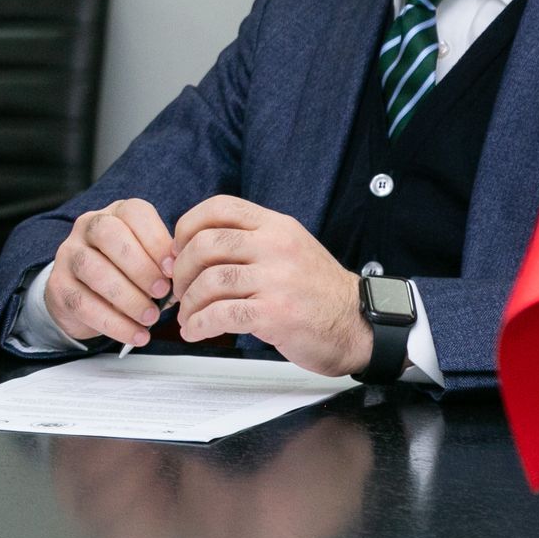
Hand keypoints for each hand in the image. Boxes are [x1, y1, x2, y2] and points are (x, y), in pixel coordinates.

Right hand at [43, 199, 175, 348]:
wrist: (82, 296)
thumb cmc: (124, 273)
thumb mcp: (146, 260)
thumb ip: (162, 264)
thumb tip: (181, 279)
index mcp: (116, 214)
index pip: (134, 213)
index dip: (156, 240)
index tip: (173, 269)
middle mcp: (88, 227)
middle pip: (109, 234)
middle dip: (140, 266)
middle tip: (162, 292)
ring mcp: (69, 254)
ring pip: (93, 269)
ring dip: (128, 297)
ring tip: (150, 318)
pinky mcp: (58, 286)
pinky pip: (84, 304)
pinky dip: (114, 324)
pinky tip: (136, 334)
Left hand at [169, 195, 372, 376]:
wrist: (359, 325)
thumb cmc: (318, 291)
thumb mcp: (289, 248)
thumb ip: (250, 241)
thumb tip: (195, 246)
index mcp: (276, 226)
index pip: (219, 207)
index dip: (187, 226)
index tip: (179, 249)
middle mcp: (275, 246)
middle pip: (206, 244)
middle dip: (182, 270)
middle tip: (179, 289)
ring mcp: (276, 280)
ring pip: (210, 281)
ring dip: (189, 303)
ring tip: (188, 316)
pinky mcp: (275, 313)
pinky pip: (221, 314)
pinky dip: (200, 324)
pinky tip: (196, 330)